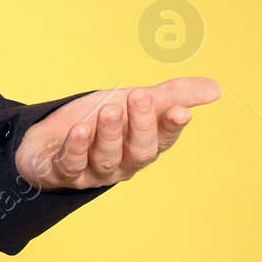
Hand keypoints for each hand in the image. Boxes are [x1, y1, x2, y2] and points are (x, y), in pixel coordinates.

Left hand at [15, 77, 219, 189]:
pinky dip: (76, 148)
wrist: (45, 139)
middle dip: (140, 125)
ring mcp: (92, 172)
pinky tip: (79, 131)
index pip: (163, 139)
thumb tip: (217, 88)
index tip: (180, 110)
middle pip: (138, 151)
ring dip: (109, 133)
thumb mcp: (131, 103)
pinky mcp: (60, 173)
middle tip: (139, 96)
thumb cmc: (96, 121)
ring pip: (106, 158)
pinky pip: (71, 165)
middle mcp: (121, 165)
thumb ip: (170, 96)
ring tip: (109, 108)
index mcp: (141, 148)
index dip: (171, 127)